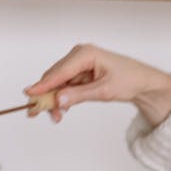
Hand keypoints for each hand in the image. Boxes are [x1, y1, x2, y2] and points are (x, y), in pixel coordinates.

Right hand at [24, 43, 170, 125]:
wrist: (142, 82)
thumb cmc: (129, 80)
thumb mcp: (104, 91)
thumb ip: (79, 95)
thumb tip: (58, 100)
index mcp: (86, 53)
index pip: (60, 71)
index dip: (43, 84)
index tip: (29, 94)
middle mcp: (79, 55)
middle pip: (54, 77)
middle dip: (47, 96)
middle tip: (37, 114)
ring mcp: (78, 64)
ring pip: (57, 83)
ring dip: (54, 100)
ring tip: (56, 117)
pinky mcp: (79, 73)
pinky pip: (64, 86)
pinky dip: (62, 98)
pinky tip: (61, 110)